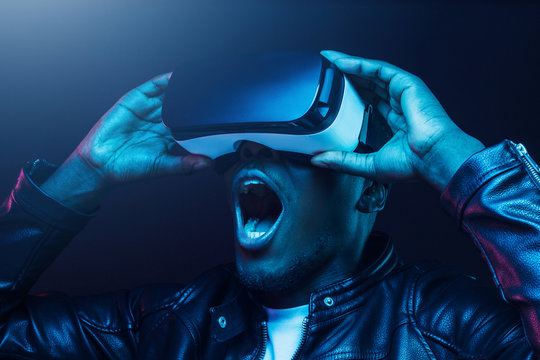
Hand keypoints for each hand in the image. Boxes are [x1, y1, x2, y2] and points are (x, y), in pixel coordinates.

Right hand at [73, 73, 210, 184]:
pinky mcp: (134, 101)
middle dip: (196, 98)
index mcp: (169, 136)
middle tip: (214, 90)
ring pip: (169, 94)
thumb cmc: (129, 168)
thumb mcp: (162, 166)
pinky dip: (164, 81)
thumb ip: (184, 165)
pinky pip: (151, 87)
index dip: (203, 116)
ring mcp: (147, 110)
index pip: (191, 122)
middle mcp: (159, 121)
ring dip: (183, 87)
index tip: (220, 112)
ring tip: (200, 79)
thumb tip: (207, 164)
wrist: (100, 165)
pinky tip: (176, 77)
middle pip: (182, 105)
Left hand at [311, 50, 484, 191]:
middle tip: (322, 72)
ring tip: (326, 61)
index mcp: (392, 123)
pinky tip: (341, 62)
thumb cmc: (413, 164)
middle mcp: (397, 105)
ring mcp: (402, 93)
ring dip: (347, 65)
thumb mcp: (368, 164)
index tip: (327, 94)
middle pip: (365, 85)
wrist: (434, 157)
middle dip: (343, 77)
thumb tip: (318, 160)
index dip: (346, 97)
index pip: (365, 104)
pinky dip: (359, 64)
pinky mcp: (406, 84)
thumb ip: (343, 161)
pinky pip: (378, 70)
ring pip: (370, 74)